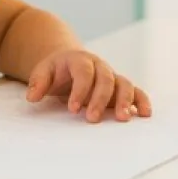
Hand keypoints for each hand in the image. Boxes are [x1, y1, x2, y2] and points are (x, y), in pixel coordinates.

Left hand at [25, 49, 151, 122]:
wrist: (68, 61)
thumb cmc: (55, 71)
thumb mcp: (42, 72)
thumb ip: (38, 82)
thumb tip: (33, 96)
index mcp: (80, 60)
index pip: (83, 72)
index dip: (80, 90)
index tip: (72, 108)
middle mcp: (99, 66)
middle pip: (105, 79)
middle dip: (100, 99)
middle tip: (92, 119)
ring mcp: (111, 75)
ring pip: (123, 83)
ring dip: (125, 100)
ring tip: (122, 119)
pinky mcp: (120, 87)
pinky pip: (135, 91)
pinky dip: (141, 100)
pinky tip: (144, 113)